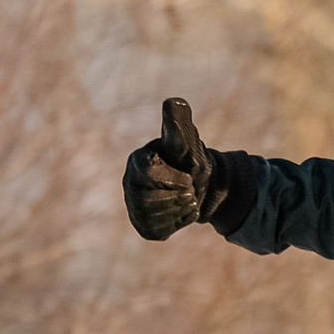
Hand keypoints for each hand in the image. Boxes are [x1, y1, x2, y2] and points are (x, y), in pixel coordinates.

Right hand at [123, 98, 217, 240]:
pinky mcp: (143, 226)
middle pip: (150, 199)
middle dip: (179, 196)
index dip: (174, 178)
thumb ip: (179, 124)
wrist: (203, 186)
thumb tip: (174, 102)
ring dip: (180, 209)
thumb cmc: (191, 160)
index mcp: (138, 161)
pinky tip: (181, 212)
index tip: (188, 177)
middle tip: (191, 189)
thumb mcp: (187, 141)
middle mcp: (130, 183)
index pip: (150, 173)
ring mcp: (133, 206)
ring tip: (187, 199)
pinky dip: (177, 223)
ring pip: (153, 216)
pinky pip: (157, 231)